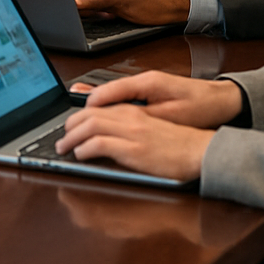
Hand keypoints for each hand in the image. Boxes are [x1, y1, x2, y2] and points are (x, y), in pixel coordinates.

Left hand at [56, 102, 213, 182]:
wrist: (201, 151)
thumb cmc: (179, 144)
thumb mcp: (152, 128)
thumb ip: (131, 127)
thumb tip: (110, 135)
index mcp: (134, 110)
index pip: (97, 107)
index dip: (78, 116)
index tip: (70, 126)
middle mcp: (130, 116)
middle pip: (88, 114)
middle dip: (69, 126)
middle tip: (62, 138)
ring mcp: (131, 132)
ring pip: (89, 126)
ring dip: (72, 137)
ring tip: (64, 148)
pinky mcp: (134, 149)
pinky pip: (99, 143)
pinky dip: (85, 148)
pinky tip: (80, 155)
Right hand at [68, 70, 244, 128]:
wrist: (223, 100)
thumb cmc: (202, 107)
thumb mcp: (172, 117)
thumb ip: (143, 117)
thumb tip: (117, 122)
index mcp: (146, 82)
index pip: (108, 92)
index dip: (89, 107)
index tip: (77, 122)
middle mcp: (142, 79)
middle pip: (105, 92)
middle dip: (86, 107)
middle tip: (70, 125)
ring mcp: (145, 84)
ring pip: (112, 96)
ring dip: (97, 109)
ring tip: (79, 123)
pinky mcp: (149, 92)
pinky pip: (122, 99)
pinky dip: (110, 109)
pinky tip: (102, 119)